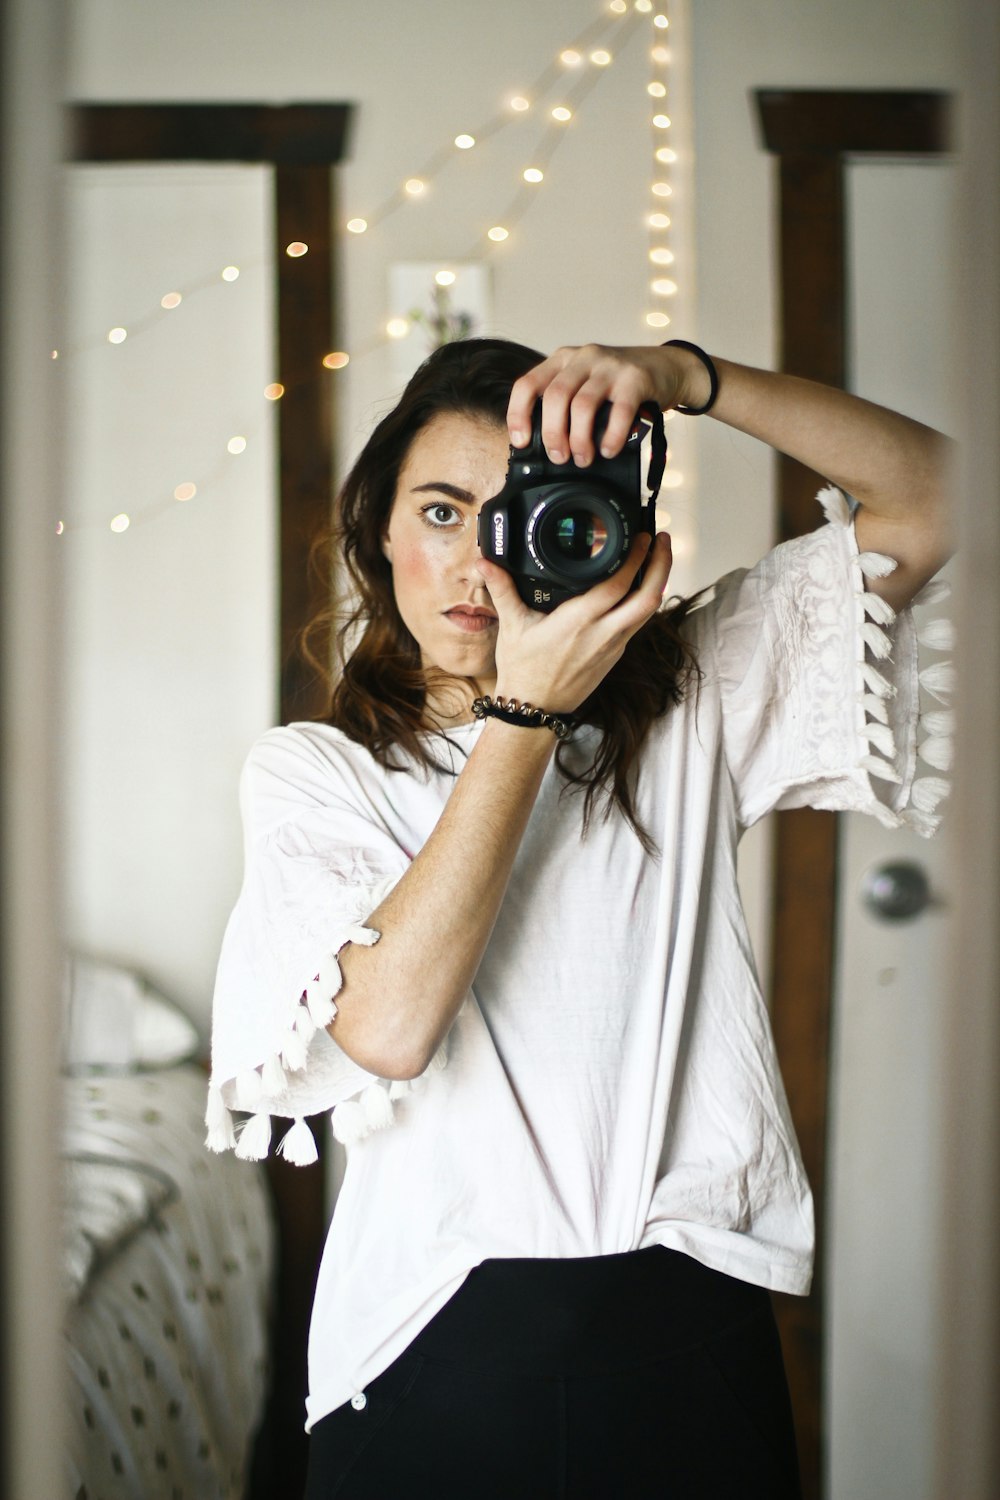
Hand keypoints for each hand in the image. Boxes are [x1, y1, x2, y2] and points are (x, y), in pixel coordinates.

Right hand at [475, 531, 673, 714]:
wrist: (534, 709)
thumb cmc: (523, 670)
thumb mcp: (513, 625)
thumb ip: (502, 588)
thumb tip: (485, 562)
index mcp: (579, 622)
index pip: (618, 584)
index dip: (635, 558)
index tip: (641, 536)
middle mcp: (603, 634)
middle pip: (648, 597)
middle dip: (661, 565)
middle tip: (663, 539)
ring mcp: (613, 646)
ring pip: (648, 612)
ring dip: (657, 582)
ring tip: (656, 557)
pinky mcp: (615, 655)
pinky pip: (637, 624)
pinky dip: (643, 602)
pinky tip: (638, 588)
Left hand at [506, 342, 711, 464]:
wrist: (667, 367)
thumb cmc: (620, 383)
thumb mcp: (586, 383)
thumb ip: (566, 403)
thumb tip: (547, 446)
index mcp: (563, 360)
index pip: (528, 384)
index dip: (519, 415)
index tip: (522, 442)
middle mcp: (583, 358)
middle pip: (555, 397)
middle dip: (553, 434)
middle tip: (559, 457)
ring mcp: (609, 366)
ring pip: (583, 405)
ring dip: (579, 439)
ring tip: (584, 458)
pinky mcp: (635, 379)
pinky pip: (619, 412)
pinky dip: (611, 437)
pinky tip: (609, 450)